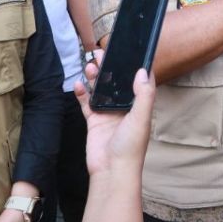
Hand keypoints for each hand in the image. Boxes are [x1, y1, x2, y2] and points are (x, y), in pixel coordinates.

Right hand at [73, 53, 155, 179]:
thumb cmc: (130, 147)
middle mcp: (123, 108)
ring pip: (100, 89)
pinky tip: (78, 83)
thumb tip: (142, 71)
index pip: (139, 82)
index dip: (134, 66)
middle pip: (116, 82)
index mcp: (138, 106)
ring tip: (90, 65)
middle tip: (101, 53)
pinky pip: (86, 102)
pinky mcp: (94, 121)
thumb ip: (143, 95)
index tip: (129, 51)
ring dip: (95, 77)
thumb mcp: (140, 118)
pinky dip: (82, 92)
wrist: (111, 171)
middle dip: (109, 67)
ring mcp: (108, 113)